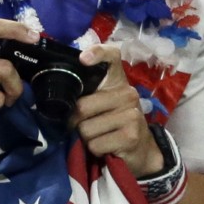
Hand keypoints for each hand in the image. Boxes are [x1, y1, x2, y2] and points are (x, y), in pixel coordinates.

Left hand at [74, 42, 162, 173]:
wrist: (142, 148)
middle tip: (85, 125)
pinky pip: (95, 145)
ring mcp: (131, 114)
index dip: (97, 53)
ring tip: (99, 136)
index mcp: (118, 80)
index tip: (83, 59)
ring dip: (86, 138)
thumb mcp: (104, 103)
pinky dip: (95, 149)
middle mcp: (128, 93)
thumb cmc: (115, 121)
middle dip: (75, 122)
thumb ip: (88, 93)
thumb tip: (61, 98)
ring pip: (86, 129)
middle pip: (82, 106)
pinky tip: (107, 146)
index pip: (112, 56)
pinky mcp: (131, 136)